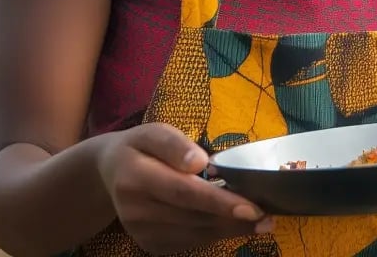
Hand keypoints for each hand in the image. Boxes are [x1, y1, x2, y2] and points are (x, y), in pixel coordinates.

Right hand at [96, 122, 273, 254]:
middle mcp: (135, 210)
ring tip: (261, 222)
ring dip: (230, 230)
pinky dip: (215, 235)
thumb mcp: (154, 132)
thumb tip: (199, 163)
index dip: (219, 202)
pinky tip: (235, 225)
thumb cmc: (140, 147)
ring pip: (194, 234)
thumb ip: (175, 145)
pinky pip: (189, 242)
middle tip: (267, 217)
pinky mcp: (149, 244)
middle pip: (193, 217)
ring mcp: (141, 232)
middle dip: (233, 219)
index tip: (251, 207)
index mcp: (136, 177)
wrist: (109, 174)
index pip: (183, 192)